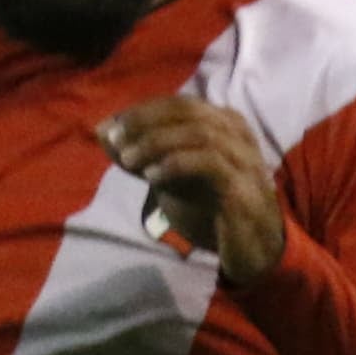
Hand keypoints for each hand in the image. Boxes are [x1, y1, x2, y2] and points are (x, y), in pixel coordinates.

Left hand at [95, 96, 286, 285]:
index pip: (177, 103)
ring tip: (128, 160)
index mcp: (224, 124)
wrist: (252, 251)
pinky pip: (208, 163)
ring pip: (198, 132)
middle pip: (187, 110)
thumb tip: (102, 131)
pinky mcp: (243, 186)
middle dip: (145, 121)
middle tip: (114, 140)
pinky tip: (153, 177)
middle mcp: (238, 133)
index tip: (108, 129)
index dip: (140, 112)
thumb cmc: (212, 210)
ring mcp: (244, 158)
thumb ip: (140, 155)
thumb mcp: (170, 178)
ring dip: (156, 142)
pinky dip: (175, 164)